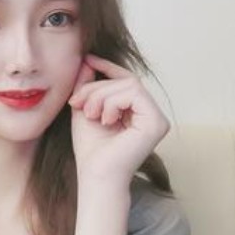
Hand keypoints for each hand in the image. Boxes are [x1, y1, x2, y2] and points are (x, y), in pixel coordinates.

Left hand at [69, 53, 169, 185]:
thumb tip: (88, 60)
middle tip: (77, 103)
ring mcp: (157, 118)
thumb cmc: (90, 148)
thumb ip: (88, 85)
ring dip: (101, 95)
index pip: (125, 80)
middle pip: (125, 79)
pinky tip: (105, 119)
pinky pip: (134, 93)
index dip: (107, 67)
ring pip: (128, 83)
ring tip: (90, 113)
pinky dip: (112, 102)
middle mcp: (151, 113)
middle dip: (96, 87)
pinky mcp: (157, 122)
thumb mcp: (85, 108)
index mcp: (136, 111)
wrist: (94, 174)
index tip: (87, 59)